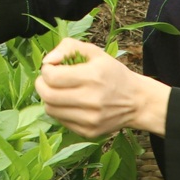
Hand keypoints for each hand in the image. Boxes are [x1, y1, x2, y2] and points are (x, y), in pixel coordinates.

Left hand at [34, 38, 169, 137]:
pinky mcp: (89, 132)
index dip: (46, 70)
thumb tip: (47, 61)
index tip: (52, 67)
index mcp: (93, 77)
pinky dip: (60, 111)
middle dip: (41, 84)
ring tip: (58, 91)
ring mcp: (90, 119)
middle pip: (47, 95)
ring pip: (50, 110)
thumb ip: (68, 47)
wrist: (137, 101)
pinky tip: (69, 103)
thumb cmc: (112, 73)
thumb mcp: (95, 52)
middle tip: (48, 80)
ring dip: (49, 98)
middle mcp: (92, 100)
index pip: (52, 77)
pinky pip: (60, 121)